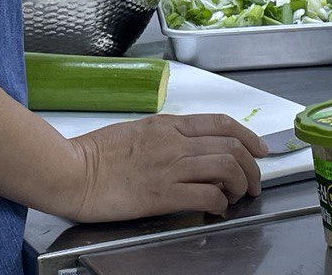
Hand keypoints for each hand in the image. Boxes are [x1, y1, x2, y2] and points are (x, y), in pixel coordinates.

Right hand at [69, 113, 266, 220]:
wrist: (72, 171)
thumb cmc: (97, 154)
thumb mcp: (139, 131)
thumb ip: (167, 136)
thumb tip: (192, 147)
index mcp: (169, 124)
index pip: (222, 123)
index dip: (249, 136)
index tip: (260, 149)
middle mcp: (175, 142)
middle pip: (232, 146)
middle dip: (252, 166)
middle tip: (253, 182)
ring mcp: (170, 167)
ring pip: (226, 167)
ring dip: (241, 185)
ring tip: (239, 197)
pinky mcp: (163, 194)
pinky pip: (207, 195)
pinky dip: (221, 203)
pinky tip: (217, 209)